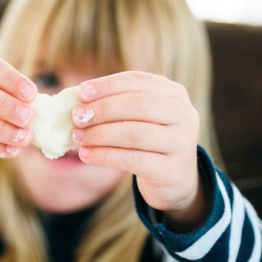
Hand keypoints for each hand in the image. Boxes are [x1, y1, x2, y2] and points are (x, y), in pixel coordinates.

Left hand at [71, 71, 206, 228]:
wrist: (175, 181)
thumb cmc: (149, 142)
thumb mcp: (139, 118)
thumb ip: (116, 105)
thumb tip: (77, 101)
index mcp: (174, 94)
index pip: (139, 81)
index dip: (108, 85)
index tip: (81, 92)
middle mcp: (184, 115)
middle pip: (139, 105)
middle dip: (103, 109)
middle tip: (77, 117)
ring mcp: (182, 143)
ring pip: (135, 133)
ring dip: (100, 134)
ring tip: (79, 137)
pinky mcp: (172, 170)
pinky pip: (134, 160)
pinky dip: (105, 156)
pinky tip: (87, 155)